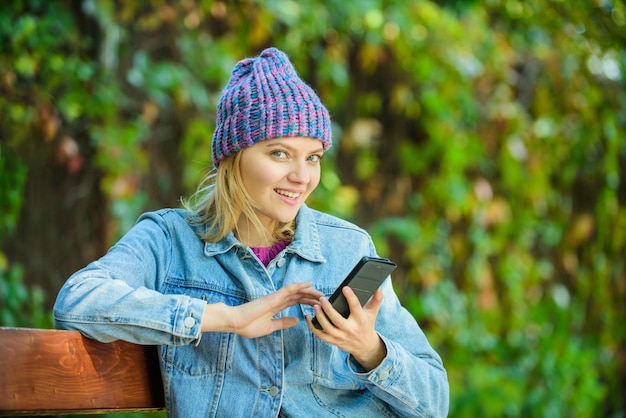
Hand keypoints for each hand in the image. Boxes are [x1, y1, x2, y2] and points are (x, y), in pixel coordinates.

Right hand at [202, 282, 322, 337]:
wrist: (235, 322)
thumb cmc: (249, 325)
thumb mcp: (271, 326)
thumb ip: (283, 322)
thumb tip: (297, 320)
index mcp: (277, 307)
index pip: (296, 301)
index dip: (308, 301)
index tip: (319, 304)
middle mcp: (278, 300)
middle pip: (299, 295)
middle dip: (312, 296)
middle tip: (325, 298)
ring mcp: (276, 297)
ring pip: (296, 291)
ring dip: (310, 291)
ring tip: (321, 293)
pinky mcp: (273, 297)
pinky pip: (288, 289)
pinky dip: (299, 286)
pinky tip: (309, 285)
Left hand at [307, 286, 386, 370]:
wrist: (365, 346)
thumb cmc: (367, 325)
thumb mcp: (373, 312)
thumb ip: (376, 299)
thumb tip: (379, 287)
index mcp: (361, 320)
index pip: (355, 307)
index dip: (350, 297)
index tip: (344, 288)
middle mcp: (351, 329)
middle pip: (337, 320)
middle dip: (328, 309)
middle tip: (322, 299)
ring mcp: (341, 337)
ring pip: (327, 329)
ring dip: (319, 317)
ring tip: (315, 306)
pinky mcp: (334, 341)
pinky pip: (321, 336)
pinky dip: (313, 327)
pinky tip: (308, 317)